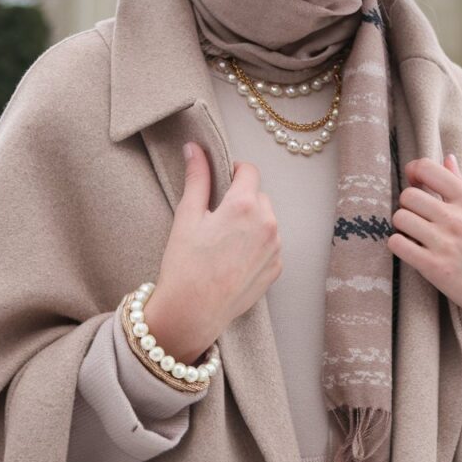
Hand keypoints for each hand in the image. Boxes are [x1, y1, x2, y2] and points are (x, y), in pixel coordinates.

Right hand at [144, 142, 281, 362]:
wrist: (192, 313)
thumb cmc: (185, 264)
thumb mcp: (187, 215)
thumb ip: (196, 178)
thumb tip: (194, 148)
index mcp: (244, 205)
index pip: (249, 170)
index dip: (233, 171)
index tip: (220, 181)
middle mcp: (267, 223)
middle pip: (258, 195)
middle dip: (241, 199)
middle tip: (215, 218)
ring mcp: (276, 247)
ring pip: (266, 220)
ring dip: (250, 222)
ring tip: (223, 241)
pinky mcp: (277, 268)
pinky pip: (270, 244)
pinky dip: (256, 245)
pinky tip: (233, 258)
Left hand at [388, 154, 461, 380]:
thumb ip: (461, 184)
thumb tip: (446, 157)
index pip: (426, 168)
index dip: (414, 172)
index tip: (416, 182)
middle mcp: (457, 218)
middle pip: (407, 195)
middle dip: (408, 205)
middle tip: (418, 216)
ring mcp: (445, 243)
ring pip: (399, 218)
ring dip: (402, 225)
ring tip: (415, 233)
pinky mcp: (434, 267)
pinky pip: (397, 243)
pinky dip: (399, 244)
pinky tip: (410, 249)